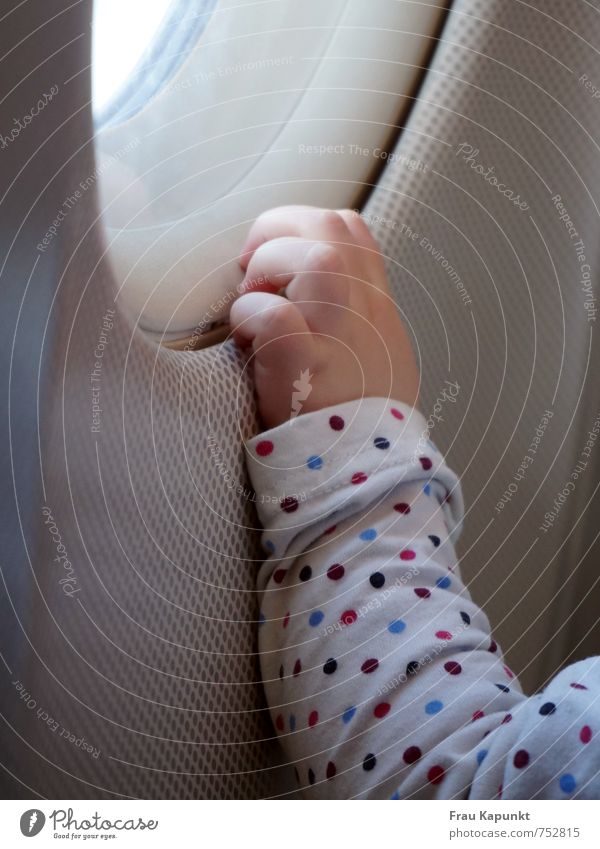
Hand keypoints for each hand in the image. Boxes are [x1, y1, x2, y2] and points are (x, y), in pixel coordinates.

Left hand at [230, 205, 419, 428]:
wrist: (369, 471)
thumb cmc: (364, 419)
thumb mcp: (379, 355)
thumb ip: (353, 317)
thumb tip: (311, 296)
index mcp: (376, 304)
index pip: (349, 228)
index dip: (305, 225)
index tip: (277, 256)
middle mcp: (363, 308)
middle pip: (327, 224)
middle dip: (276, 230)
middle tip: (251, 269)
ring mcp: (338, 332)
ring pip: (308, 255)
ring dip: (265, 270)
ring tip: (252, 305)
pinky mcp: (304, 362)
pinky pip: (270, 313)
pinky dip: (248, 318)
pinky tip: (247, 343)